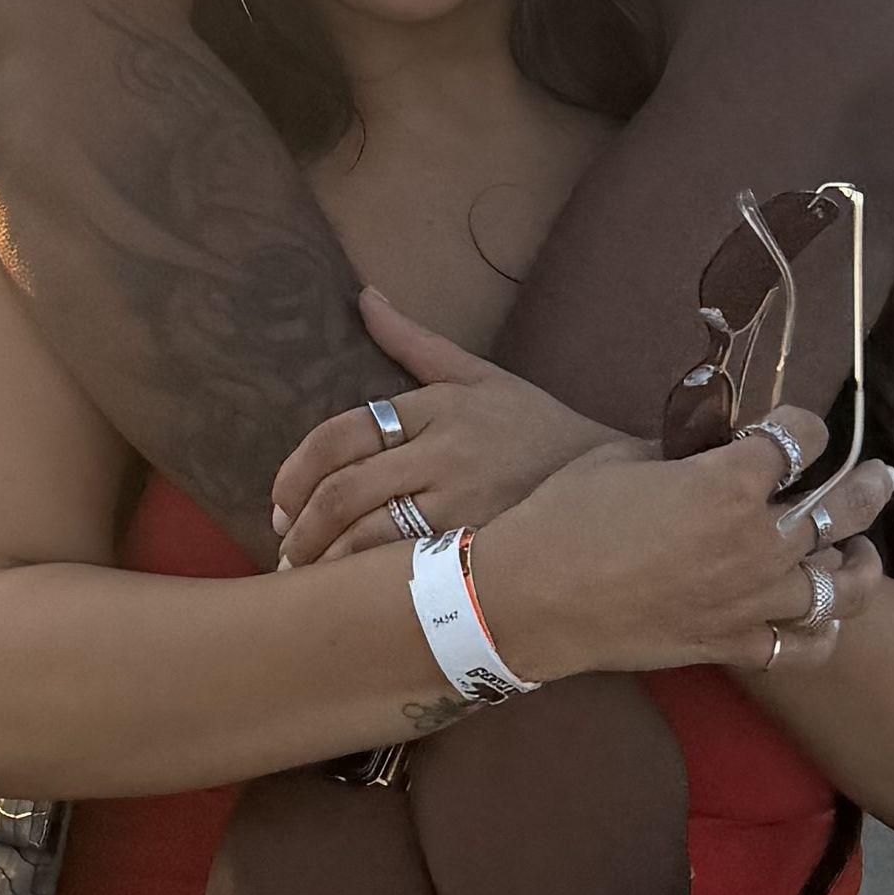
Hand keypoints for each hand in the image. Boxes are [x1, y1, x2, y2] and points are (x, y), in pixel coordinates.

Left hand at [266, 289, 620, 566]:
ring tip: (305, 576)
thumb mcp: (479, 375)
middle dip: (302, 525)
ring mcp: (467, 501)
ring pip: (370, 533)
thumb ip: (415, 342)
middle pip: (345, 488)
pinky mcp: (485, 545)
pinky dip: (368, 583)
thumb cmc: (537, 427)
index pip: (342, 432)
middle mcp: (447, 451)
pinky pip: (410, 567)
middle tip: (285, 545)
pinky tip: (349, 597)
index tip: (281, 503)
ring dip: (325, 559)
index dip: (297, 471)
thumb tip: (365, 297)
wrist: (612, 481)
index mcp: (436, 406)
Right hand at [464, 425, 893, 683]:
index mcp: (728, 483)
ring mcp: (751, 600)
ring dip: (859, 563)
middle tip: (881, 475)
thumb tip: (710, 449)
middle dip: (868, 485)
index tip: (793, 428)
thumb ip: (682, 452)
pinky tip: (817, 612)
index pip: (798, 439)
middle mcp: (756, 541)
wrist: (530, 599)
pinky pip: (804, 645)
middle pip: (843, 507)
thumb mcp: (623, 459)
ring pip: (841, 585)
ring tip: (860, 551)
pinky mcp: (733, 644)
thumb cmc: (565, 518)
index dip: (801, 426)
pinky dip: (821, 630)